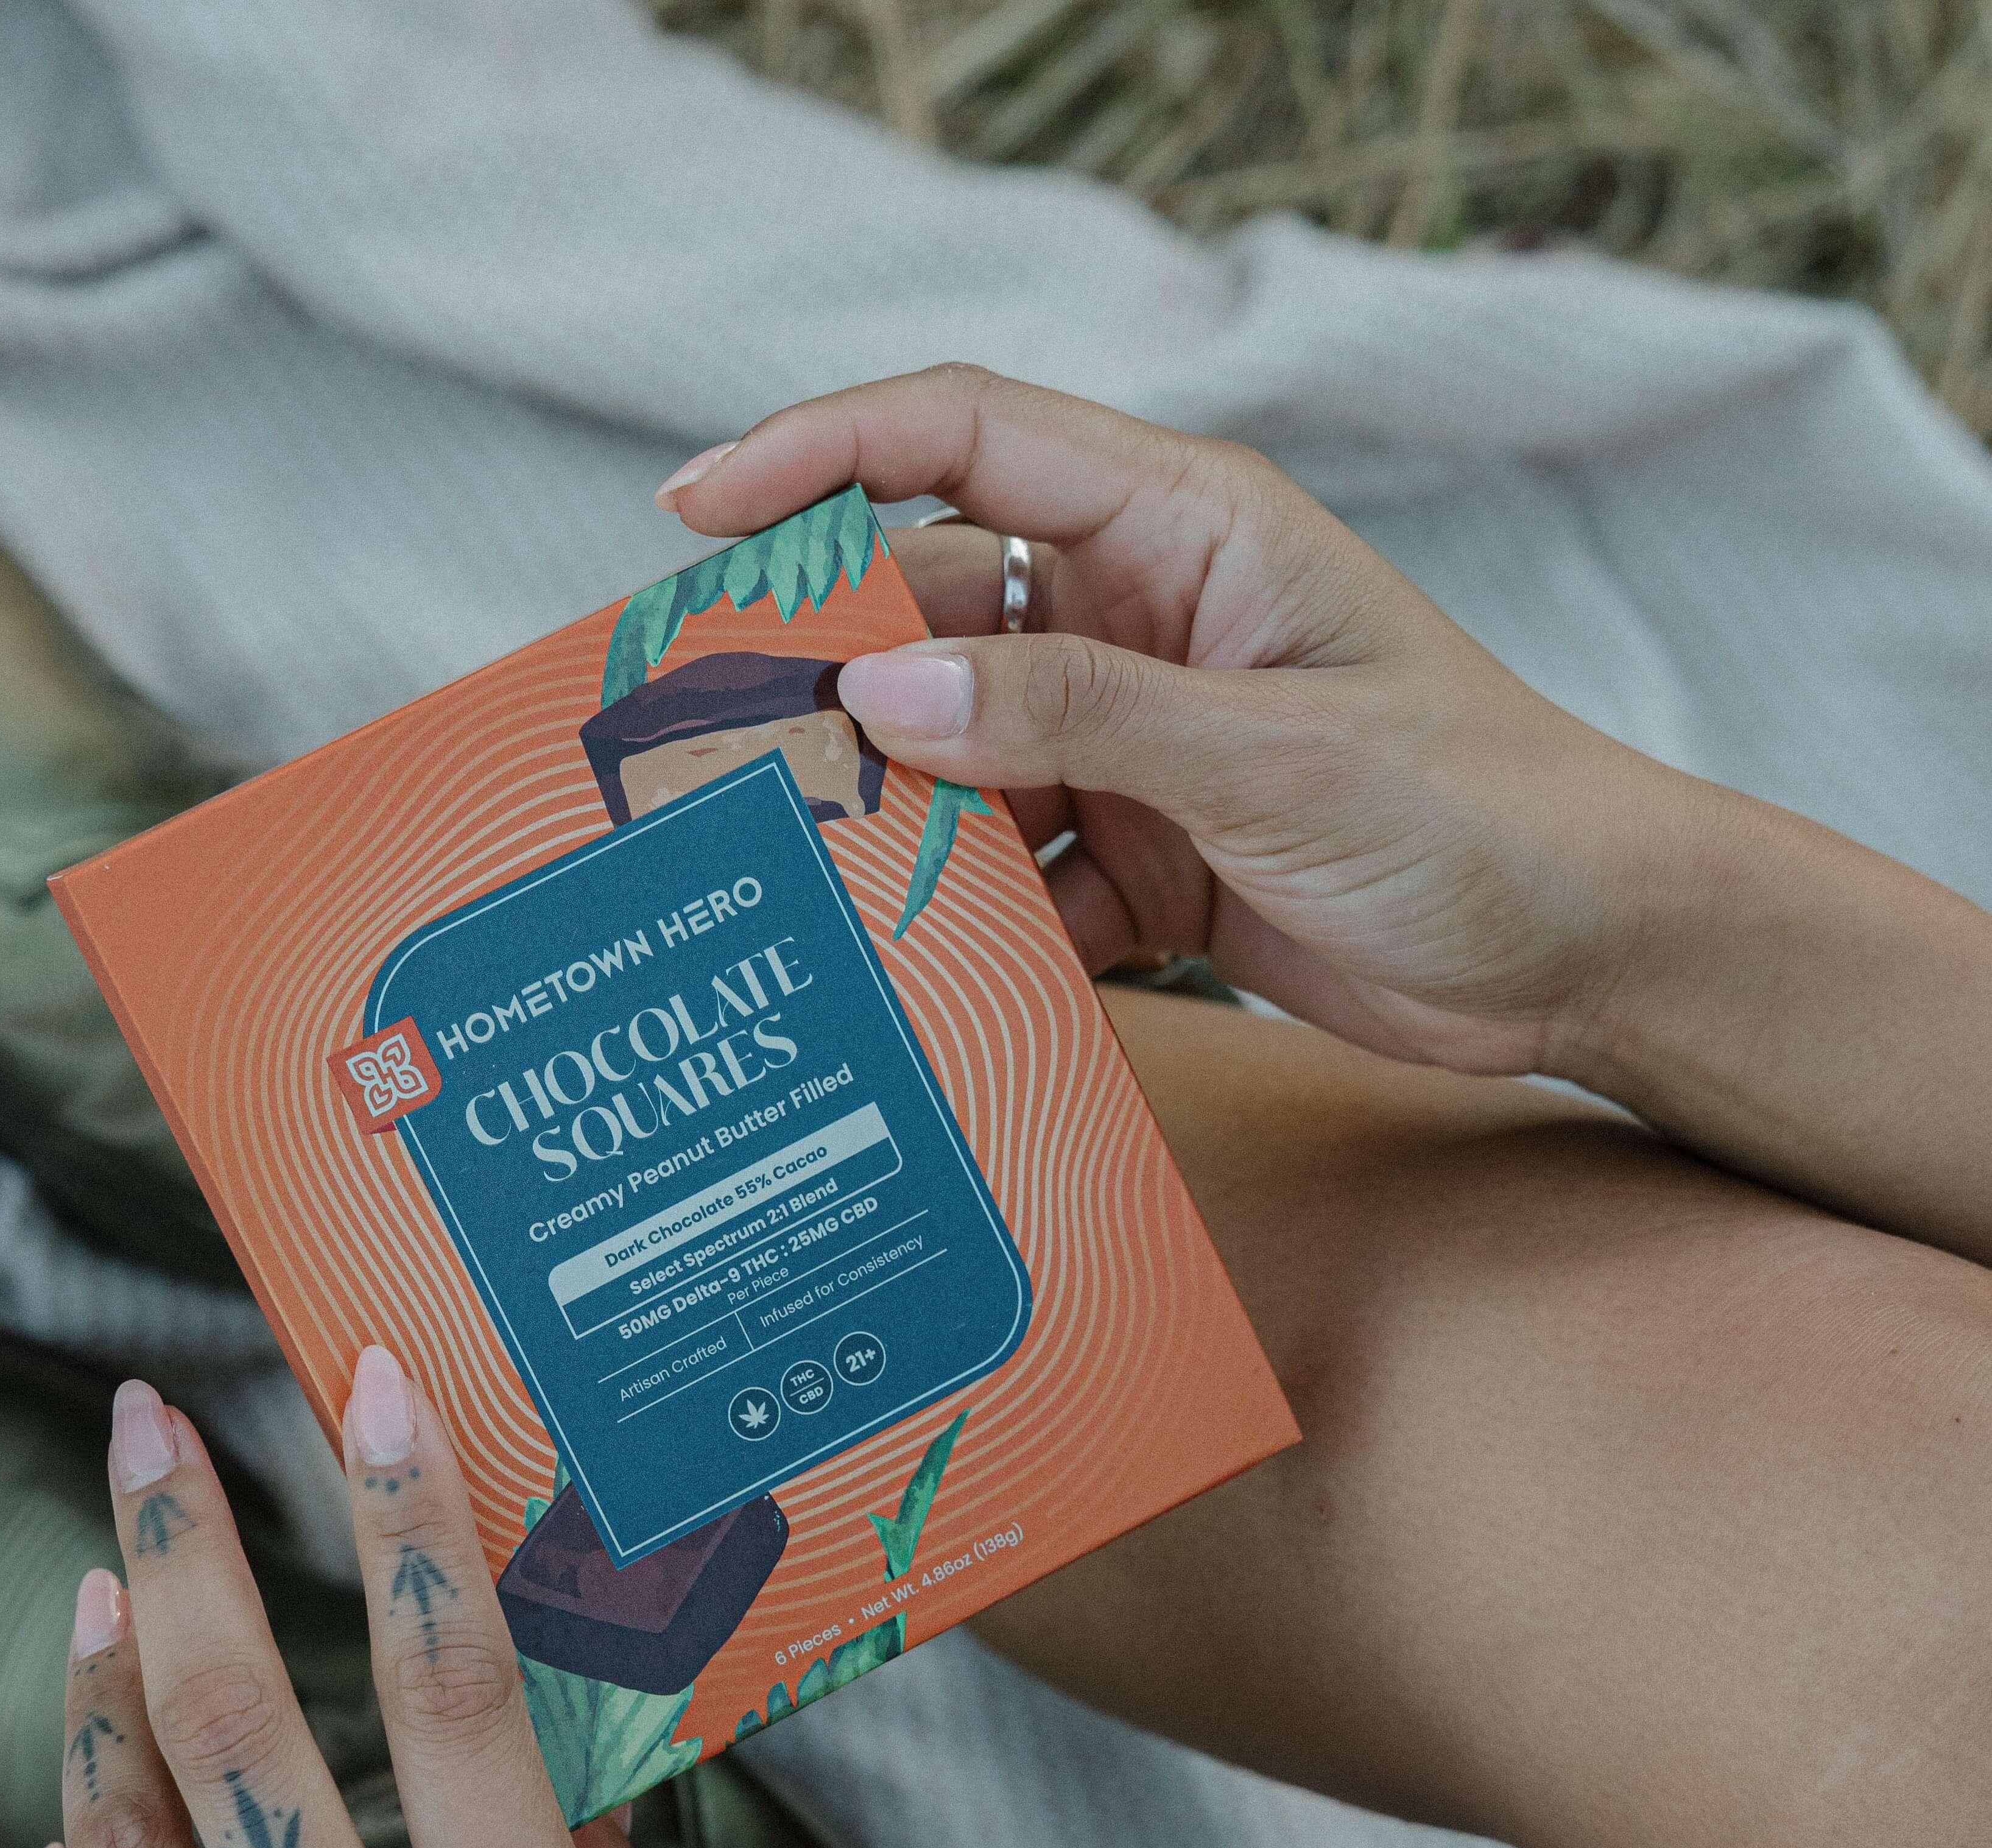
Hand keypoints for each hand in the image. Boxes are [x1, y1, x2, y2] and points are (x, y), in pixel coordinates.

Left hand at [11, 1355, 724, 1847]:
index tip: (369, 1388)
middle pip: (235, 1717)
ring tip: (98, 1592)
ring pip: (119, 1834)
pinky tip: (71, 1840)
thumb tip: (562, 1767)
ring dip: (95, 1691)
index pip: (455, 1681)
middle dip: (177, 1542)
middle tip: (143, 1434)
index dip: (406, 1508)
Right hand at [659, 365, 1707, 1080]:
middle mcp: (1137, 618)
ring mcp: (1131, 742)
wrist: (1588, 954)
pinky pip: (1011, 872)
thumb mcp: (1276, 751)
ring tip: (808, 880)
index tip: (695, 515)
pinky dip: (972, 920)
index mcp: (1181, 529)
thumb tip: (885, 686)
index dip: (818, 454)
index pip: (963, 440)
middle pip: (931, 608)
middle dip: (828, 674)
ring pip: (956, 753)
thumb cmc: (1482, 810)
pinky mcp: (1139, 854)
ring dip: (892, 816)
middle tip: (721, 752)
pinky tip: (929, 971)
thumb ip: (1080, 714)